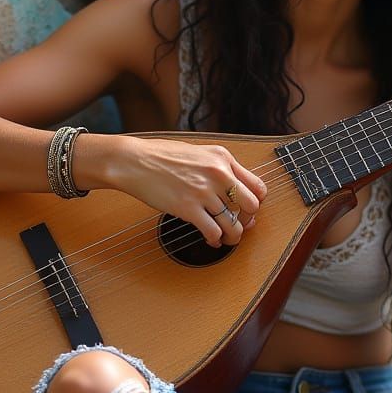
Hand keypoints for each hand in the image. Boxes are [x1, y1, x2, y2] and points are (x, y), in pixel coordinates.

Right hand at [101, 136, 266, 246]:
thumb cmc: (162, 156)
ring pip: (233, 224)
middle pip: (252, 206)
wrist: (134, 161)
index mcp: (223, 158)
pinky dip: (214, 240)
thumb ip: (219, 168)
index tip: (247, 210)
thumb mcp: (199, 152)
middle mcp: (218, 173)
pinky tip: (210, 239)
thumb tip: (235, 190)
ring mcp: (204, 191)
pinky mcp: (188, 208)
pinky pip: (213, 232)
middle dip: (247, 221)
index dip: (256, 203)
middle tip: (238, 225)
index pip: (257, 186)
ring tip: (225, 238)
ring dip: (232, 237)